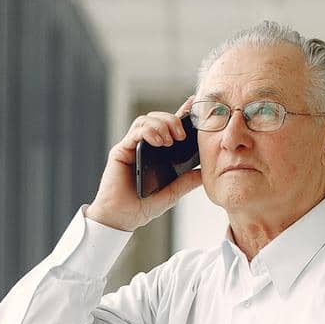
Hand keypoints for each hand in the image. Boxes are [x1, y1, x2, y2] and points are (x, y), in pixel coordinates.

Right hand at [86, 96, 203, 232]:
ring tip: (170, 140)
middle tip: (182, 134)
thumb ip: (186, 182)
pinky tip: (158, 141)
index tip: (195, 105)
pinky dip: (148, 131)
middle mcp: (142, 146)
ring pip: (146, 120)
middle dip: (172, 120)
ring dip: (161, 125)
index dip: (181, 113)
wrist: (122, 218)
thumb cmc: (142, 206)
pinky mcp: (121, 151)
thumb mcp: (171, 194)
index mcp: (155, 153)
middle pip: (157, 118)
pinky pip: (135, 132)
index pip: (169, 127)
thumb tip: (204, 173)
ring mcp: (131, 146)